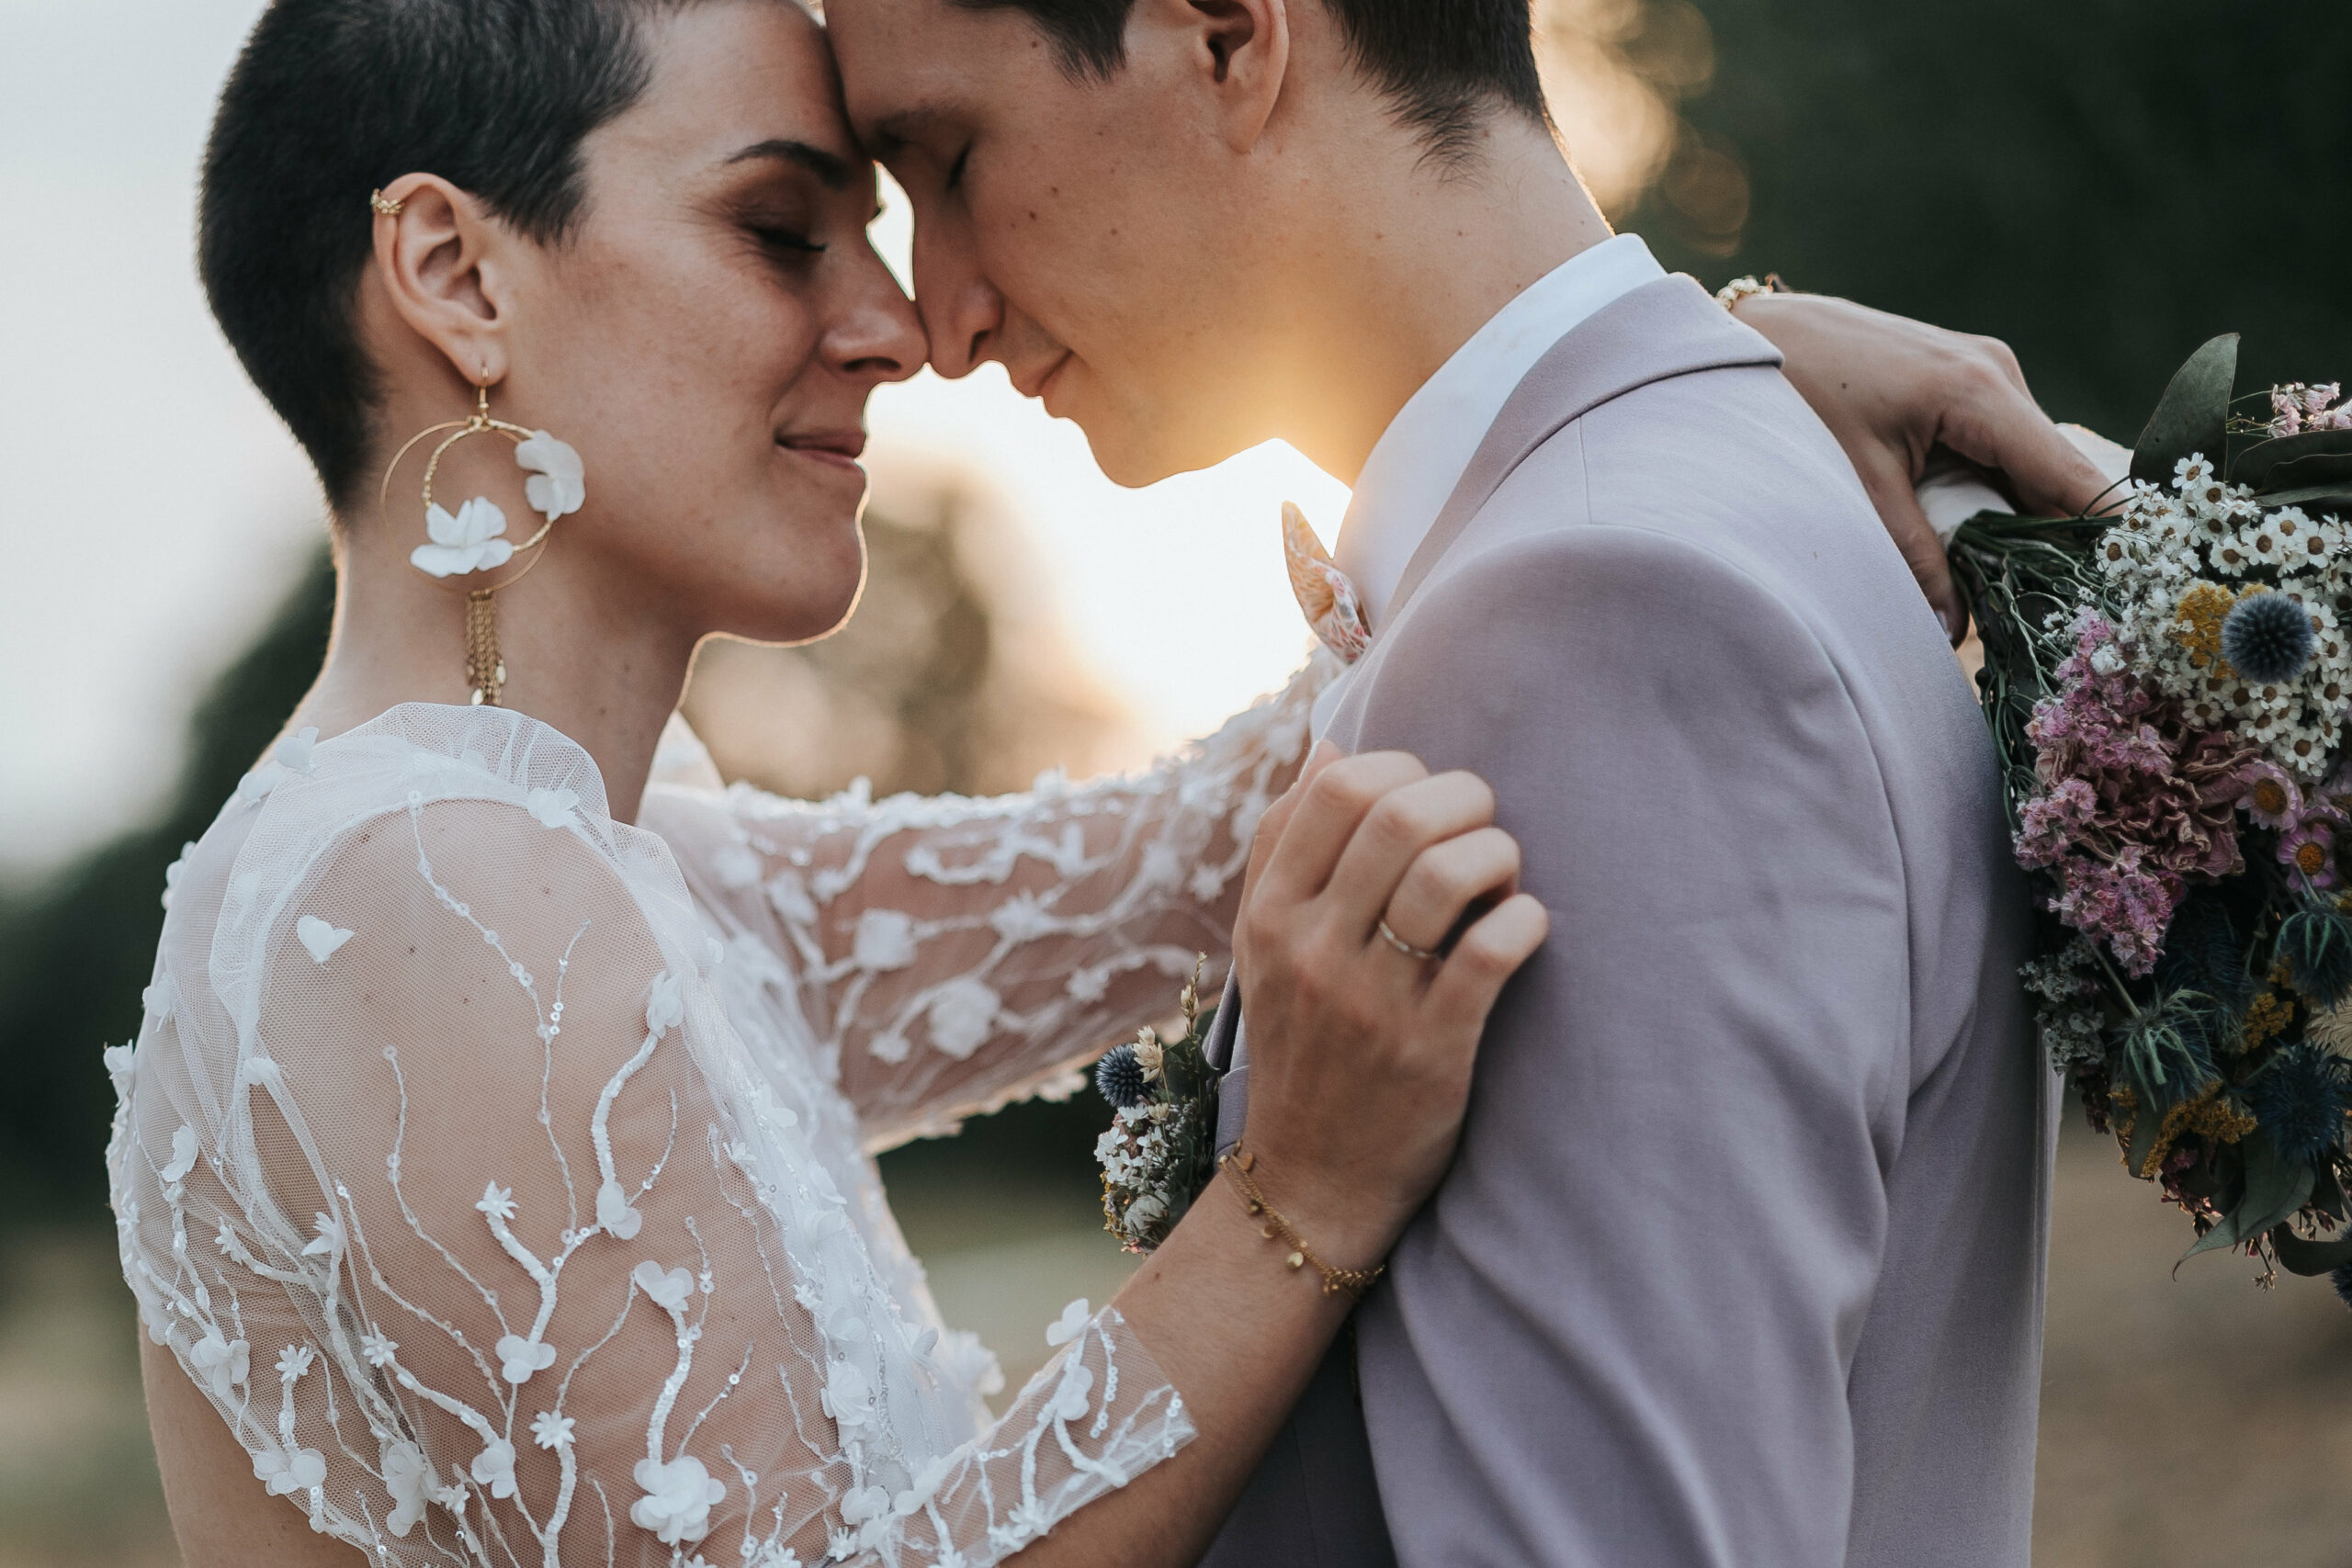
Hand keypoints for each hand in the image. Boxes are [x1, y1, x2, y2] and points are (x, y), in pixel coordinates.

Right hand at [1230, 745, 1548, 1264]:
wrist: (1310, 1184)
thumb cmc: (1303, 1048)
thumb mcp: (1264, 948)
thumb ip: (1286, 846)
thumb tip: (1331, 746)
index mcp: (1267, 913)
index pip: (1334, 788)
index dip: (1400, 767)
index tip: (1426, 796)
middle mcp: (1309, 949)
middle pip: (1394, 814)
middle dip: (1463, 796)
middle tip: (1484, 823)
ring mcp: (1368, 1001)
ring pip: (1444, 874)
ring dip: (1496, 853)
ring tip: (1504, 876)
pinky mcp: (1430, 1050)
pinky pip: (1490, 954)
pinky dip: (1525, 922)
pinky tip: (1525, 927)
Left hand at [1734, 292, 2115, 642]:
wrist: (1757, 332)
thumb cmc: (1801, 396)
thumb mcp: (1858, 485)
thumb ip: (1912, 557)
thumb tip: (1952, 629)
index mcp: (1980, 392)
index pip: (2069, 473)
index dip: (2109, 530)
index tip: (2142, 581)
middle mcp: (1997, 374)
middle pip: (2054, 472)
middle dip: (2064, 539)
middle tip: (2078, 608)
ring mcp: (1984, 372)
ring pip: (2026, 462)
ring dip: (2027, 518)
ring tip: (2033, 586)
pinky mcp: (1962, 381)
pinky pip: (1999, 446)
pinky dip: (1998, 491)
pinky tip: (1989, 540)